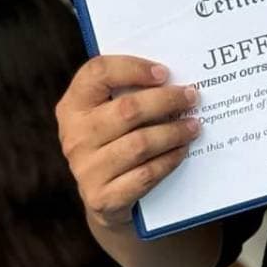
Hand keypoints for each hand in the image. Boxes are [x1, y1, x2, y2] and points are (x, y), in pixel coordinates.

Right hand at [56, 55, 199, 234]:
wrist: (104, 196)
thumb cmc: (114, 139)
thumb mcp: (108, 112)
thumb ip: (129, 91)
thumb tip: (175, 76)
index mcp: (73, 106)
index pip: (97, 73)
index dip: (132, 68)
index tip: (164, 72)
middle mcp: (74, 136)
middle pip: (127, 110)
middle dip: (166, 100)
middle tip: (192, 97)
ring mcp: (86, 169)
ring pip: (140, 144)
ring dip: (173, 132)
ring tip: (193, 125)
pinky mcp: (102, 198)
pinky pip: (145, 175)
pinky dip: (169, 160)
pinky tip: (182, 150)